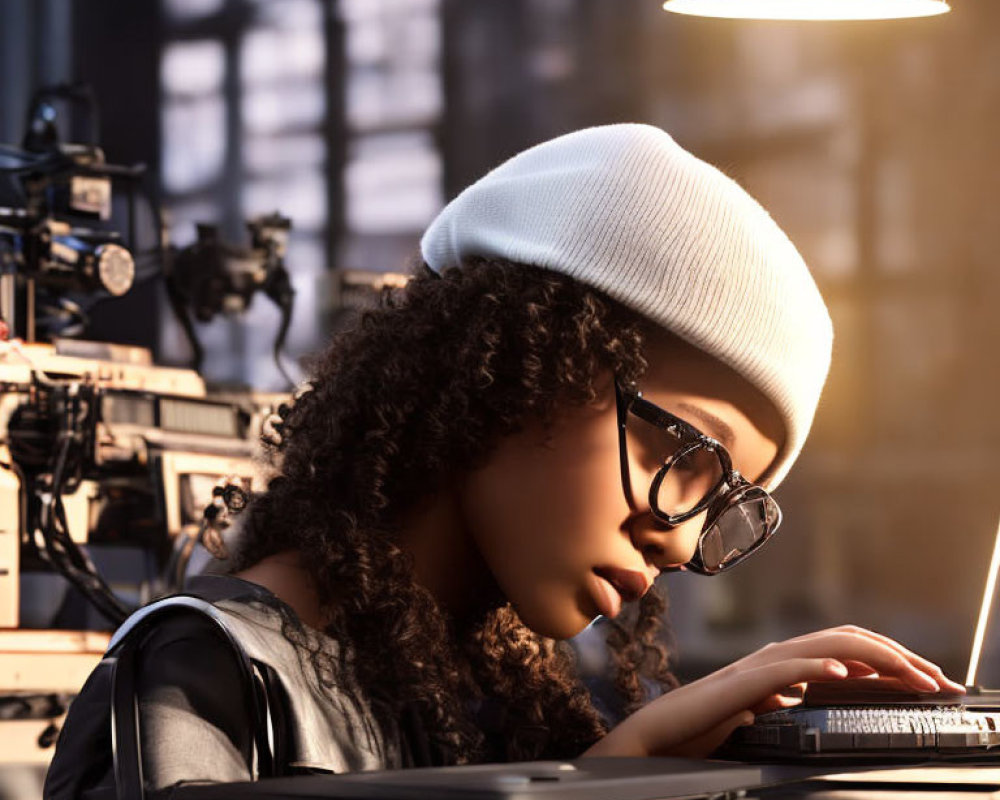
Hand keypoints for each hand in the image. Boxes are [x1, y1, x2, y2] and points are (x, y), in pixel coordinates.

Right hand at [583, 624, 964, 758]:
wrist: (658, 736)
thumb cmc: (701, 729)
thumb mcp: (757, 715)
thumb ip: (781, 700)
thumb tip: (806, 695)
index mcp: (782, 666)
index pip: (847, 651)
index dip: (892, 662)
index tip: (929, 684)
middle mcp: (776, 659)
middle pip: (849, 640)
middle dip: (901, 657)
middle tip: (940, 680)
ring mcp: (759, 668)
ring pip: (828, 646)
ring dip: (877, 658)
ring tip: (913, 675)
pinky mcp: (743, 684)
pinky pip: (788, 669)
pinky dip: (820, 667)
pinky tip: (846, 674)